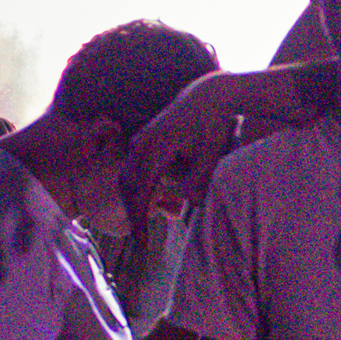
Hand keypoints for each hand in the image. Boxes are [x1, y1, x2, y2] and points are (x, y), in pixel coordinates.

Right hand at [123, 76, 237, 232]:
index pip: (140, 191)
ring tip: (143, 226)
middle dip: (133, 215)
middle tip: (142, 241)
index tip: (142, 243)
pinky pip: (132, 170)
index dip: (139, 219)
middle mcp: (142, 144)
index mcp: (156, 148)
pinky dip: (136, 190)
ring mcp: (140, 141)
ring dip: (133, 202)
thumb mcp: (212, 152)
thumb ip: (200, 178)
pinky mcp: (143, 141)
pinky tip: (147, 205)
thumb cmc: (213, 125)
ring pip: (127, 179)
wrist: (208, 95)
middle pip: (127, 187)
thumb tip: (188, 203)